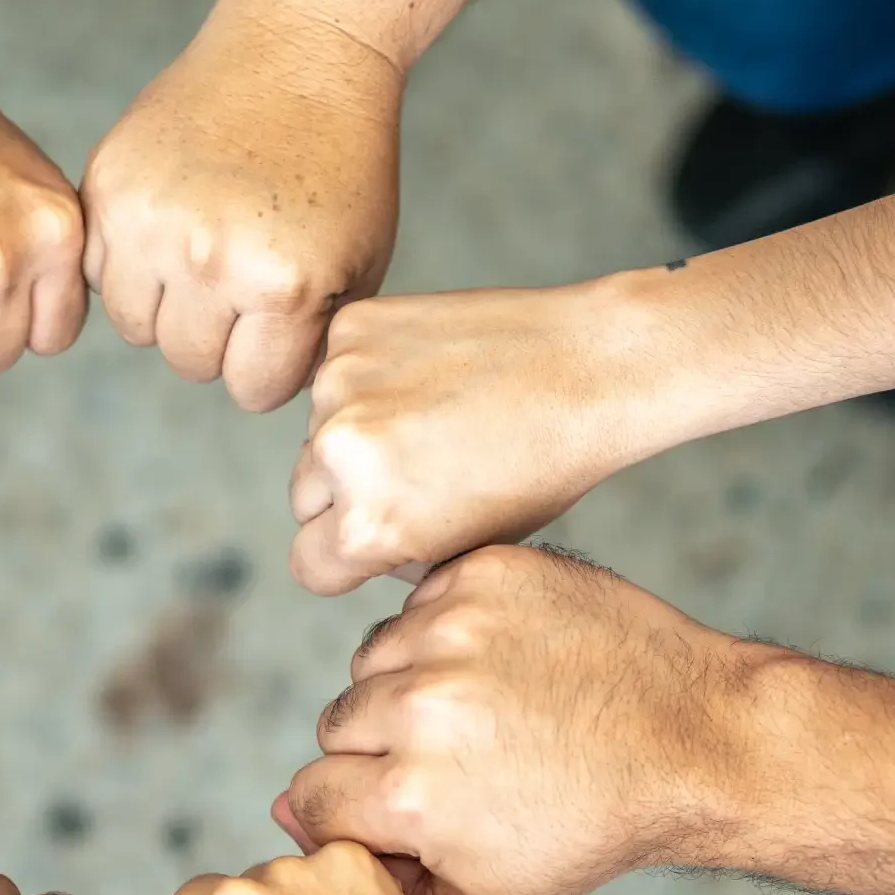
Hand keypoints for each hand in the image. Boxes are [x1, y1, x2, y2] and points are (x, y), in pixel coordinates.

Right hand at [82, 2, 401, 410]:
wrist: (300, 49)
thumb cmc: (343, 162)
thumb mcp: (357, 262)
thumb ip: (310, 338)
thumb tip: (256, 387)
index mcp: (281, 286)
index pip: (251, 388)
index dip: (271, 361)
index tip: (284, 321)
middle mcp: (208, 259)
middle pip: (189, 362)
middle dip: (220, 336)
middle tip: (245, 282)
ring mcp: (149, 220)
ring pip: (136, 325)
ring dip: (169, 305)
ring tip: (206, 254)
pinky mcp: (106, 183)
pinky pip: (100, 270)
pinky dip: (131, 261)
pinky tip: (173, 223)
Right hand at [279, 546, 768, 894]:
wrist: (696, 739)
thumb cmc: (590, 831)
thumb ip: (378, 884)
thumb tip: (285, 820)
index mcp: (409, 796)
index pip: (312, 795)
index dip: (360, 811)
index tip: (417, 811)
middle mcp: (419, 707)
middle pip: (335, 725)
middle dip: (381, 749)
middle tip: (460, 762)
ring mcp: (452, 631)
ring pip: (372, 660)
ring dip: (409, 685)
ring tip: (484, 712)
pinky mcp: (484, 575)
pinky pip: (419, 604)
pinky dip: (447, 632)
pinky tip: (505, 665)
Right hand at [291, 277, 677, 591]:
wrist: (589, 366)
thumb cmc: (544, 464)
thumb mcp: (468, 545)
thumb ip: (394, 552)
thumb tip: (349, 545)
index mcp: (369, 525)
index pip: (310, 564)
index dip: (346, 558)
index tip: (381, 536)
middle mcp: (340, 454)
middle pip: (304, 497)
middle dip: (345, 492)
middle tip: (416, 470)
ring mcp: (340, 384)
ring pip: (318, 428)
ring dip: (355, 429)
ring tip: (433, 415)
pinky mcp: (351, 330)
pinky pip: (335, 367)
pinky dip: (370, 374)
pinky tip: (430, 374)